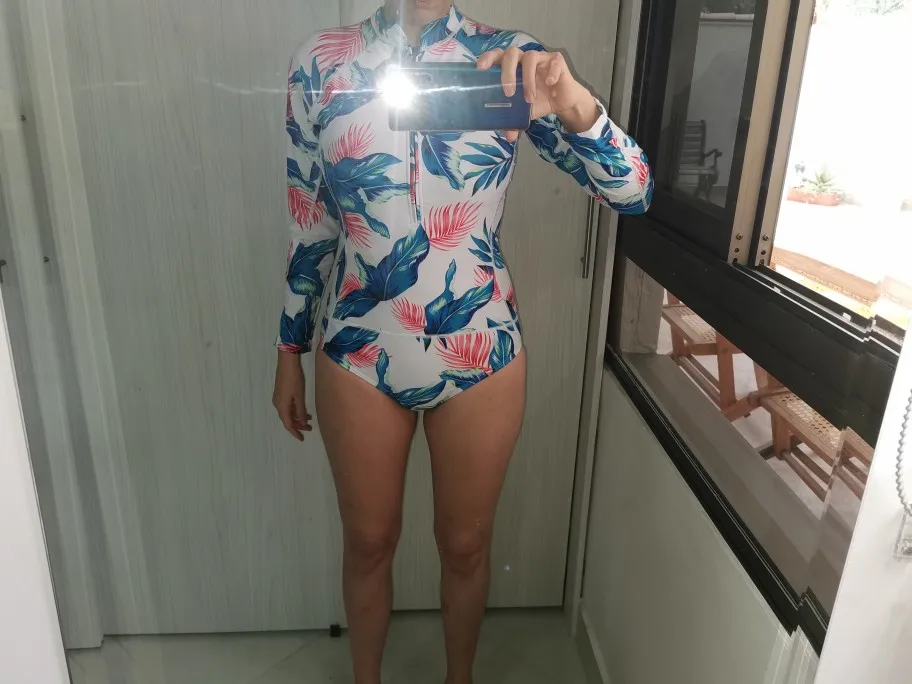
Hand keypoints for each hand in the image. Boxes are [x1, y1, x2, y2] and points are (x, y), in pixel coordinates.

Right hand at [273, 350, 312, 441]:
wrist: (287, 362)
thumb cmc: (294, 379)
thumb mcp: (299, 396)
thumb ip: (301, 410)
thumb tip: (303, 422)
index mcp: (281, 406)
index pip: (288, 424)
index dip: (295, 432)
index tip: (302, 438)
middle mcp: (278, 404)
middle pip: (287, 419)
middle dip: (298, 425)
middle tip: (309, 428)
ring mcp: (278, 398)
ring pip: (288, 412)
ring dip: (297, 417)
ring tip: (309, 419)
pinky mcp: (280, 392)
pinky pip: (287, 406)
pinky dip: (295, 410)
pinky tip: (303, 409)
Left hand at [477, 47, 599, 141]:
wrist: (562, 102)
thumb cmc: (538, 101)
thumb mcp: (523, 113)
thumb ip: (513, 122)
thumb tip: (509, 136)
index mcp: (511, 67)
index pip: (497, 55)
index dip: (488, 57)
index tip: (480, 68)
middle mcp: (523, 58)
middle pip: (511, 53)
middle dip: (507, 72)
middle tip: (508, 93)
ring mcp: (540, 57)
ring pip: (530, 57)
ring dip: (528, 79)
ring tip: (529, 99)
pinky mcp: (556, 60)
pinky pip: (553, 62)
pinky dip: (551, 73)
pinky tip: (550, 84)